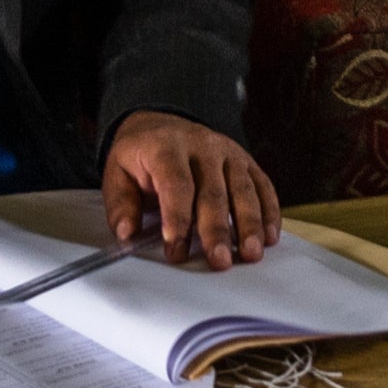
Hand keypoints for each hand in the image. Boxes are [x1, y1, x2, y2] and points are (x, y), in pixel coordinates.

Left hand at [102, 112, 279, 268]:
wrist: (161, 126)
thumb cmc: (140, 157)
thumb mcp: (117, 173)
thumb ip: (121, 205)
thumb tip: (127, 234)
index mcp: (166, 147)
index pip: (175, 183)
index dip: (177, 217)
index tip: (175, 248)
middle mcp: (201, 146)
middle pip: (213, 191)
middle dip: (216, 229)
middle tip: (219, 260)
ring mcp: (228, 152)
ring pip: (243, 189)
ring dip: (249, 224)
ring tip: (250, 253)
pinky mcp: (245, 161)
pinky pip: (263, 186)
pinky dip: (269, 212)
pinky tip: (270, 237)